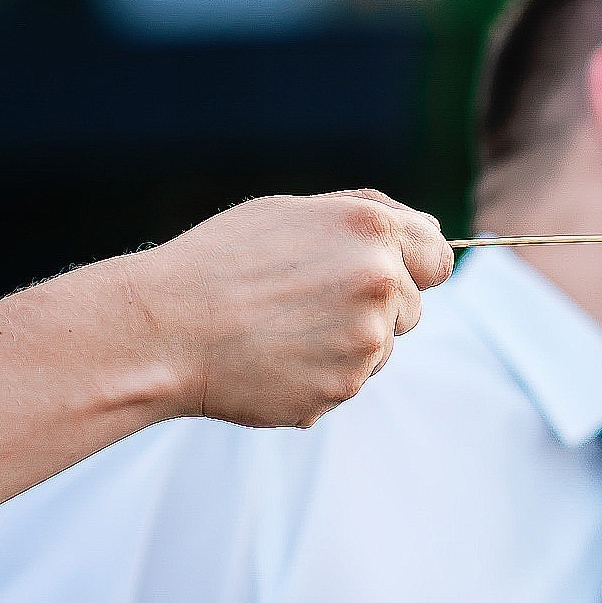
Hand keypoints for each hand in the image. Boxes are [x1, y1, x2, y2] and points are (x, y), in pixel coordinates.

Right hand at [124, 191, 453, 428]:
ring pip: (382, 351)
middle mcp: (380, 283)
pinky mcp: (342, 389)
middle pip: (412, 310)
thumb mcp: (293, 213)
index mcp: (371, 231)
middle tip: (303, 304)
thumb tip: (433, 233)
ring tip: (280, 331)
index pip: (438, 259)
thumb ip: (370, 217)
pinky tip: (273, 359)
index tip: (388, 277)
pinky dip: (319, 376)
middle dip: (374, 309)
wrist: (164, 328)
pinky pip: (347, 384)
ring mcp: (365, 342)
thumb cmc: (221, 261)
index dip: (415, 269)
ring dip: (347, 345)